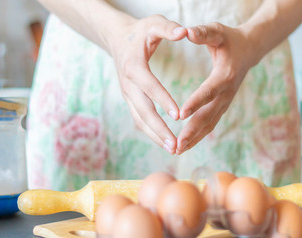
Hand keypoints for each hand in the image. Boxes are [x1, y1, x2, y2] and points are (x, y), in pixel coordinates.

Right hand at [107, 15, 186, 153]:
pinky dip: (152, 133)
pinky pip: (140, 119)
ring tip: (174, 149)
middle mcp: (128, 84)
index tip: (178, 115)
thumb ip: (169, 28)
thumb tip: (184, 32)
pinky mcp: (130, 100)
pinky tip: (166, 143)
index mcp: (134, 66)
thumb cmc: (140, 31)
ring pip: (140, 120)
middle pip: (143, 110)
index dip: (163, 100)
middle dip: (159, 129)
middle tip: (176, 144)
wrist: (117, 38)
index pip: (149, 86)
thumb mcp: (154, 23)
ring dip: (156, 136)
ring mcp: (128, 94)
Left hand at [176, 22, 259, 153]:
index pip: (208, 92)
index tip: (180, 115)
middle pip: (209, 115)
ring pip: (209, 124)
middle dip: (192, 131)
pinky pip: (210, 125)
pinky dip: (198, 136)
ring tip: (177, 150)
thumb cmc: (230, 39)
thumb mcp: (217, 31)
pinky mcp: (222, 107)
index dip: (195, 103)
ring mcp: (226, 102)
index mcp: (225, 75)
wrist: (249, 50)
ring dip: (194, 138)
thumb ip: (203, 32)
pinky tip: (184, 145)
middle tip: (177, 144)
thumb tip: (187, 31)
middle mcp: (227, 93)